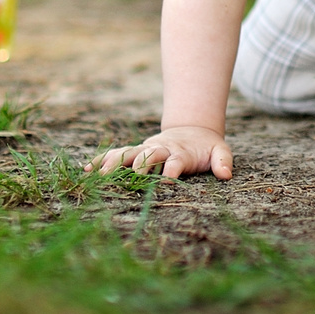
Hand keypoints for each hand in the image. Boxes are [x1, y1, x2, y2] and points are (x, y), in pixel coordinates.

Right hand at [87, 124, 233, 180]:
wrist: (193, 131)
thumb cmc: (207, 147)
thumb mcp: (220, 151)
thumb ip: (223, 161)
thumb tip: (227, 175)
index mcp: (181, 152)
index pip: (175, 162)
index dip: (171, 170)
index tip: (165, 181)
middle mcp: (161, 150)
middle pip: (148, 155)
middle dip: (139, 165)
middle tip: (129, 176)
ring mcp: (147, 149)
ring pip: (128, 153)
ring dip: (114, 162)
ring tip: (99, 173)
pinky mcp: (136, 151)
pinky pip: (117, 154)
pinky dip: (103, 160)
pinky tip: (87, 168)